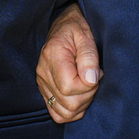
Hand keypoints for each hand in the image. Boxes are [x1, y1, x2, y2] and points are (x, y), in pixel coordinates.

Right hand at [37, 3, 99, 122]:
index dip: (88, 86)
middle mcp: (43, 72)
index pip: (69, 87)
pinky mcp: (45, 89)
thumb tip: (91, 80)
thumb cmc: (76, 29)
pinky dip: (71, 111)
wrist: (63, 25)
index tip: (96, 72)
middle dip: (88, 95)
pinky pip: (57, 113)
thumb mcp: (86, 36)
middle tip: (94, 78)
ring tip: (87, 86)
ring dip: (82, 105)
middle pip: (68, 103)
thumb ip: (89, 57)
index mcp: (52, 56)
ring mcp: (42, 83)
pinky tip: (80, 96)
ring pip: (63, 112)